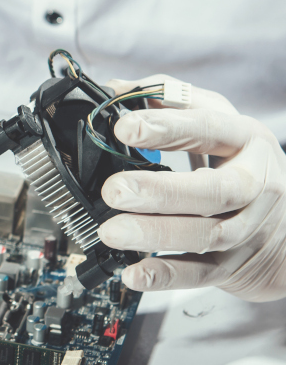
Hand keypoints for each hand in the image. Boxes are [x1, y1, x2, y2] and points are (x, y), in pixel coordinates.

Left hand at [98, 76, 285, 301]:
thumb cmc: (241, 164)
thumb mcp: (218, 123)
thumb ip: (170, 100)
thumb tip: (117, 89)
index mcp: (246, 139)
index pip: (208, 128)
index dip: (166, 127)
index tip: (123, 127)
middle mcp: (252, 184)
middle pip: (212, 189)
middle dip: (160, 192)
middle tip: (115, 191)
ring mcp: (246, 227)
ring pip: (205, 234)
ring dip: (155, 234)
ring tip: (112, 231)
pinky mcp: (233, 264)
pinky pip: (200, 274)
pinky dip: (165, 276)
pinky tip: (134, 273)